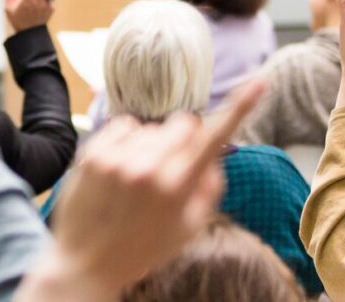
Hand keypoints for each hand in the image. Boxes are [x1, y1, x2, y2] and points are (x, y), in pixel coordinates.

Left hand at [18, 80, 261, 300]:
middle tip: (172, 167)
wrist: (85, 263)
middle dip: (185, 138)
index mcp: (177, 189)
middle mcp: (148, 169)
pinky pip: (124, 124)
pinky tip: (121, 166)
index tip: (259, 81)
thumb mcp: (188, 229)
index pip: (214, 138)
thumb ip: (209, 188)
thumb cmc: (143, 248)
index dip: (240, 107)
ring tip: (137, 178)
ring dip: (152, 143)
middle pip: (183, 123)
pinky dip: (127, 139)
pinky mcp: (92, 153)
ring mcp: (117, 158)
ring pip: (152, 126)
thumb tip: (214, 152)